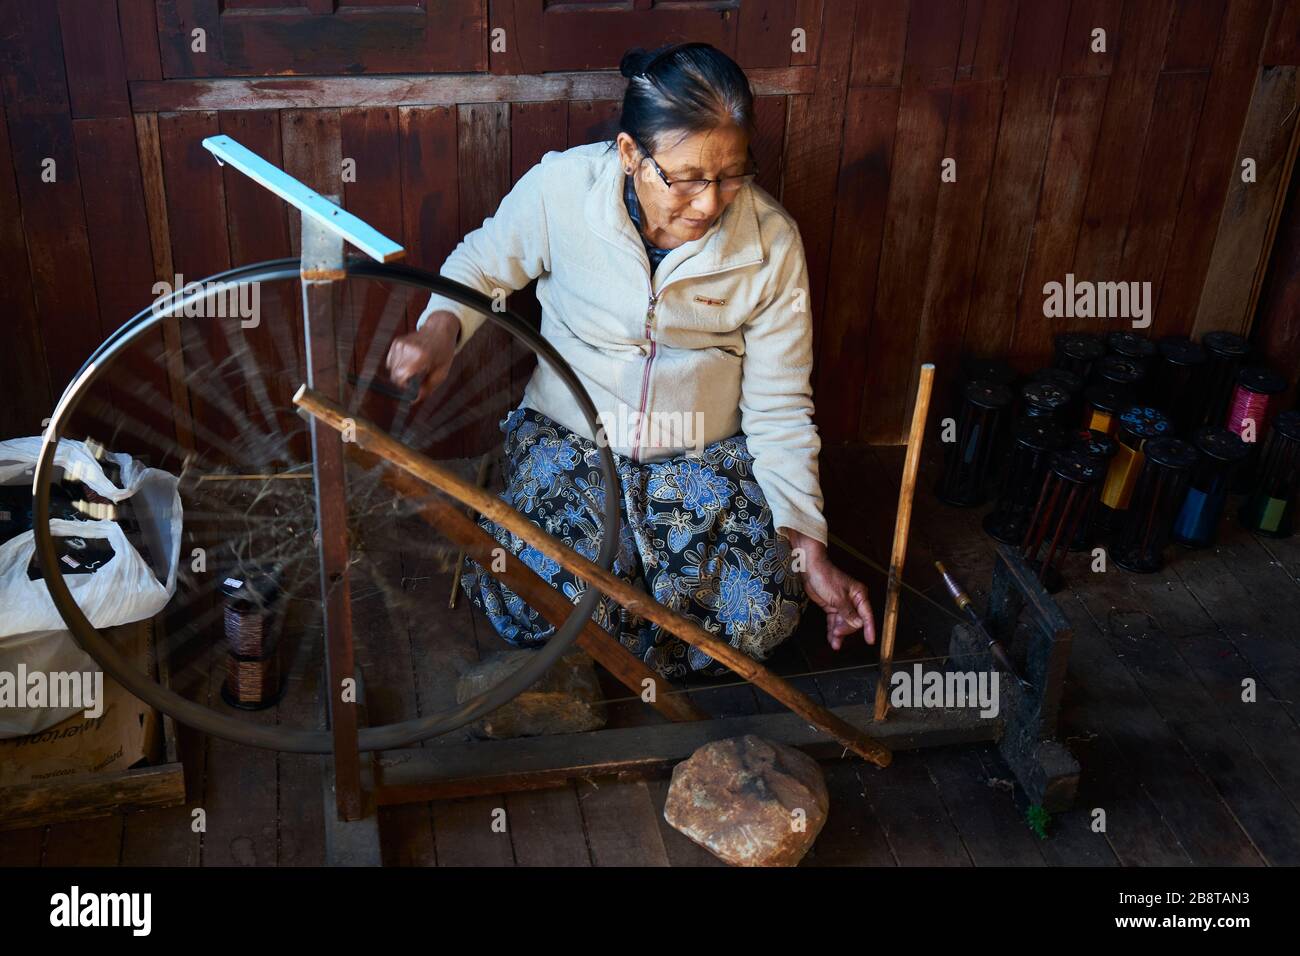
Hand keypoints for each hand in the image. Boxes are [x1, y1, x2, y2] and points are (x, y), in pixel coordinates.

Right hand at [384, 310, 459, 402]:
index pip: (401, 377)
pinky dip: (397, 365)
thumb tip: (413, 401)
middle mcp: (409, 349)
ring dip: (400, 373)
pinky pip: (390, 361)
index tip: (411, 388)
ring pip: (391, 369)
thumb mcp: (441, 373)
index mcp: (421, 356)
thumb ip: (427, 388)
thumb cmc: (443, 353)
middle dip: (402, 381)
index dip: (404, 387)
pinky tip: (409, 361)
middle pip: (395, 375)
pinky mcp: (396, 342)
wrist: (440, 330)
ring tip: (414, 368)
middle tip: (414, 380)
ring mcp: (401, 344)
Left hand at [782, 528, 876, 650]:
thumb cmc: (826, 578)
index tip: (870, 640)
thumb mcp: (838, 597)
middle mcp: (853, 600)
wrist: (811, 569)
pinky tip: (831, 638)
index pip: (867, 615)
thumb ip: (848, 613)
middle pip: (854, 621)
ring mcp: (842, 604)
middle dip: (846, 629)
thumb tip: (859, 625)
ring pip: (843, 623)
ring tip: (834, 644)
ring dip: (839, 633)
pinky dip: (832, 629)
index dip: (869, 628)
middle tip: (837, 633)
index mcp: (859, 595)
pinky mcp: (832, 606)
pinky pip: (834, 621)